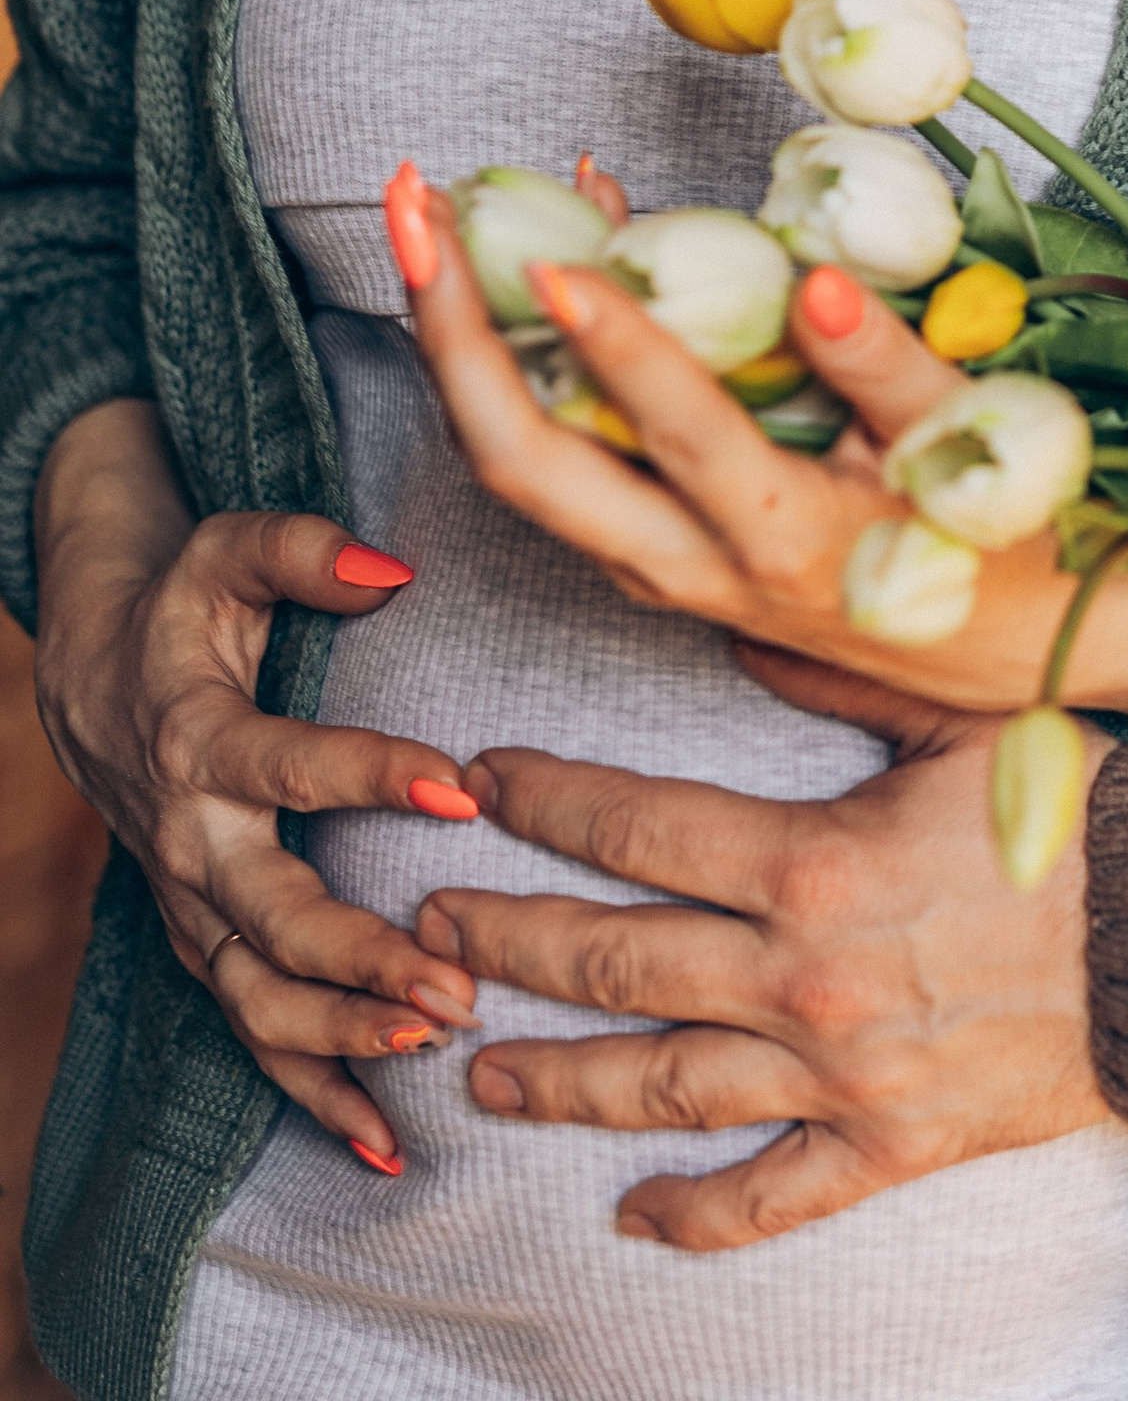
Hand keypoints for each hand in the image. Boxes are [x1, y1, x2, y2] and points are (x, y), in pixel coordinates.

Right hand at [33, 397, 484, 1168]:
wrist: (98, 677)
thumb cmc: (187, 606)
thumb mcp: (231, 551)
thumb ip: (307, 552)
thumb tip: (394, 568)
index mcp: (198, 740)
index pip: (286, 764)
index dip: (369, 773)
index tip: (459, 789)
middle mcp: (189, 839)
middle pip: (270, 918)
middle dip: (362, 958)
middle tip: (457, 982)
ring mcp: (193, 907)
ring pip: (259, 998)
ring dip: (344, 1034)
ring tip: (434, 1047)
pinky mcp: (206, 946)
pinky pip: (254, 1036)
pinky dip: (313, 1094)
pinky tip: (385, 1144)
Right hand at [397, 170, 1127, 730]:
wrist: (1119, 649)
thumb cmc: (952, 570)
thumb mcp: (802, 501)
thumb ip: (716, 422)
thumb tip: (627, 288)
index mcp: (694, 559)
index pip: (526, 461)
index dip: (455, 348)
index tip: (420, 228)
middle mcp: (739, 565)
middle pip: (552, 467)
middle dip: (475, 339)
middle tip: (427, 211)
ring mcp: (843, 547)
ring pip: (701, 459)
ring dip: (632, 353)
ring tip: (576, 252)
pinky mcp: (954, 505)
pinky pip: (897, 425)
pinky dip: (857, 356)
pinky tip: (816, 279)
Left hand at [397, 175, 1121, 707]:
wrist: (1013, 661)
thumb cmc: (1002, 547)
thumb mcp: (972, 459)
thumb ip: (890, 373)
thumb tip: (815, 284)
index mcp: (779, 541)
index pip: (673, 433)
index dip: (615, 342)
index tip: (561, 253)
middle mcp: (691, 564)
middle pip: (524, 464)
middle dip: (450, 332)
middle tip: (415, 206)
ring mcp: (658, 563)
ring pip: (518, 464)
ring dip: (461, 340)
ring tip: (436, 218)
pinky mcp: (656, 548)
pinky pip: (562, 452)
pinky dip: (526, 356)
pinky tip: (551, 254)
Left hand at [418, 673, 1109, 1249]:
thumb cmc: (1089, 805)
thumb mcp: (960, 711)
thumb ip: (839, 671)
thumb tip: (743, 617)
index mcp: (813, 859)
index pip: (637, 825)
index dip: (547, 799)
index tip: (482, 777)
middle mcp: (804, 978)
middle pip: (615, 961)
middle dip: (507, 942)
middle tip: (425, 927)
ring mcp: (839, 1075)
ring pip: (660, 1085)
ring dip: (557, 1081)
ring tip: (479, 1072)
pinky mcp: (889, 1144)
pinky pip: (770, 1197)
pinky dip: (694, 1215)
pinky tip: (629, 1215)